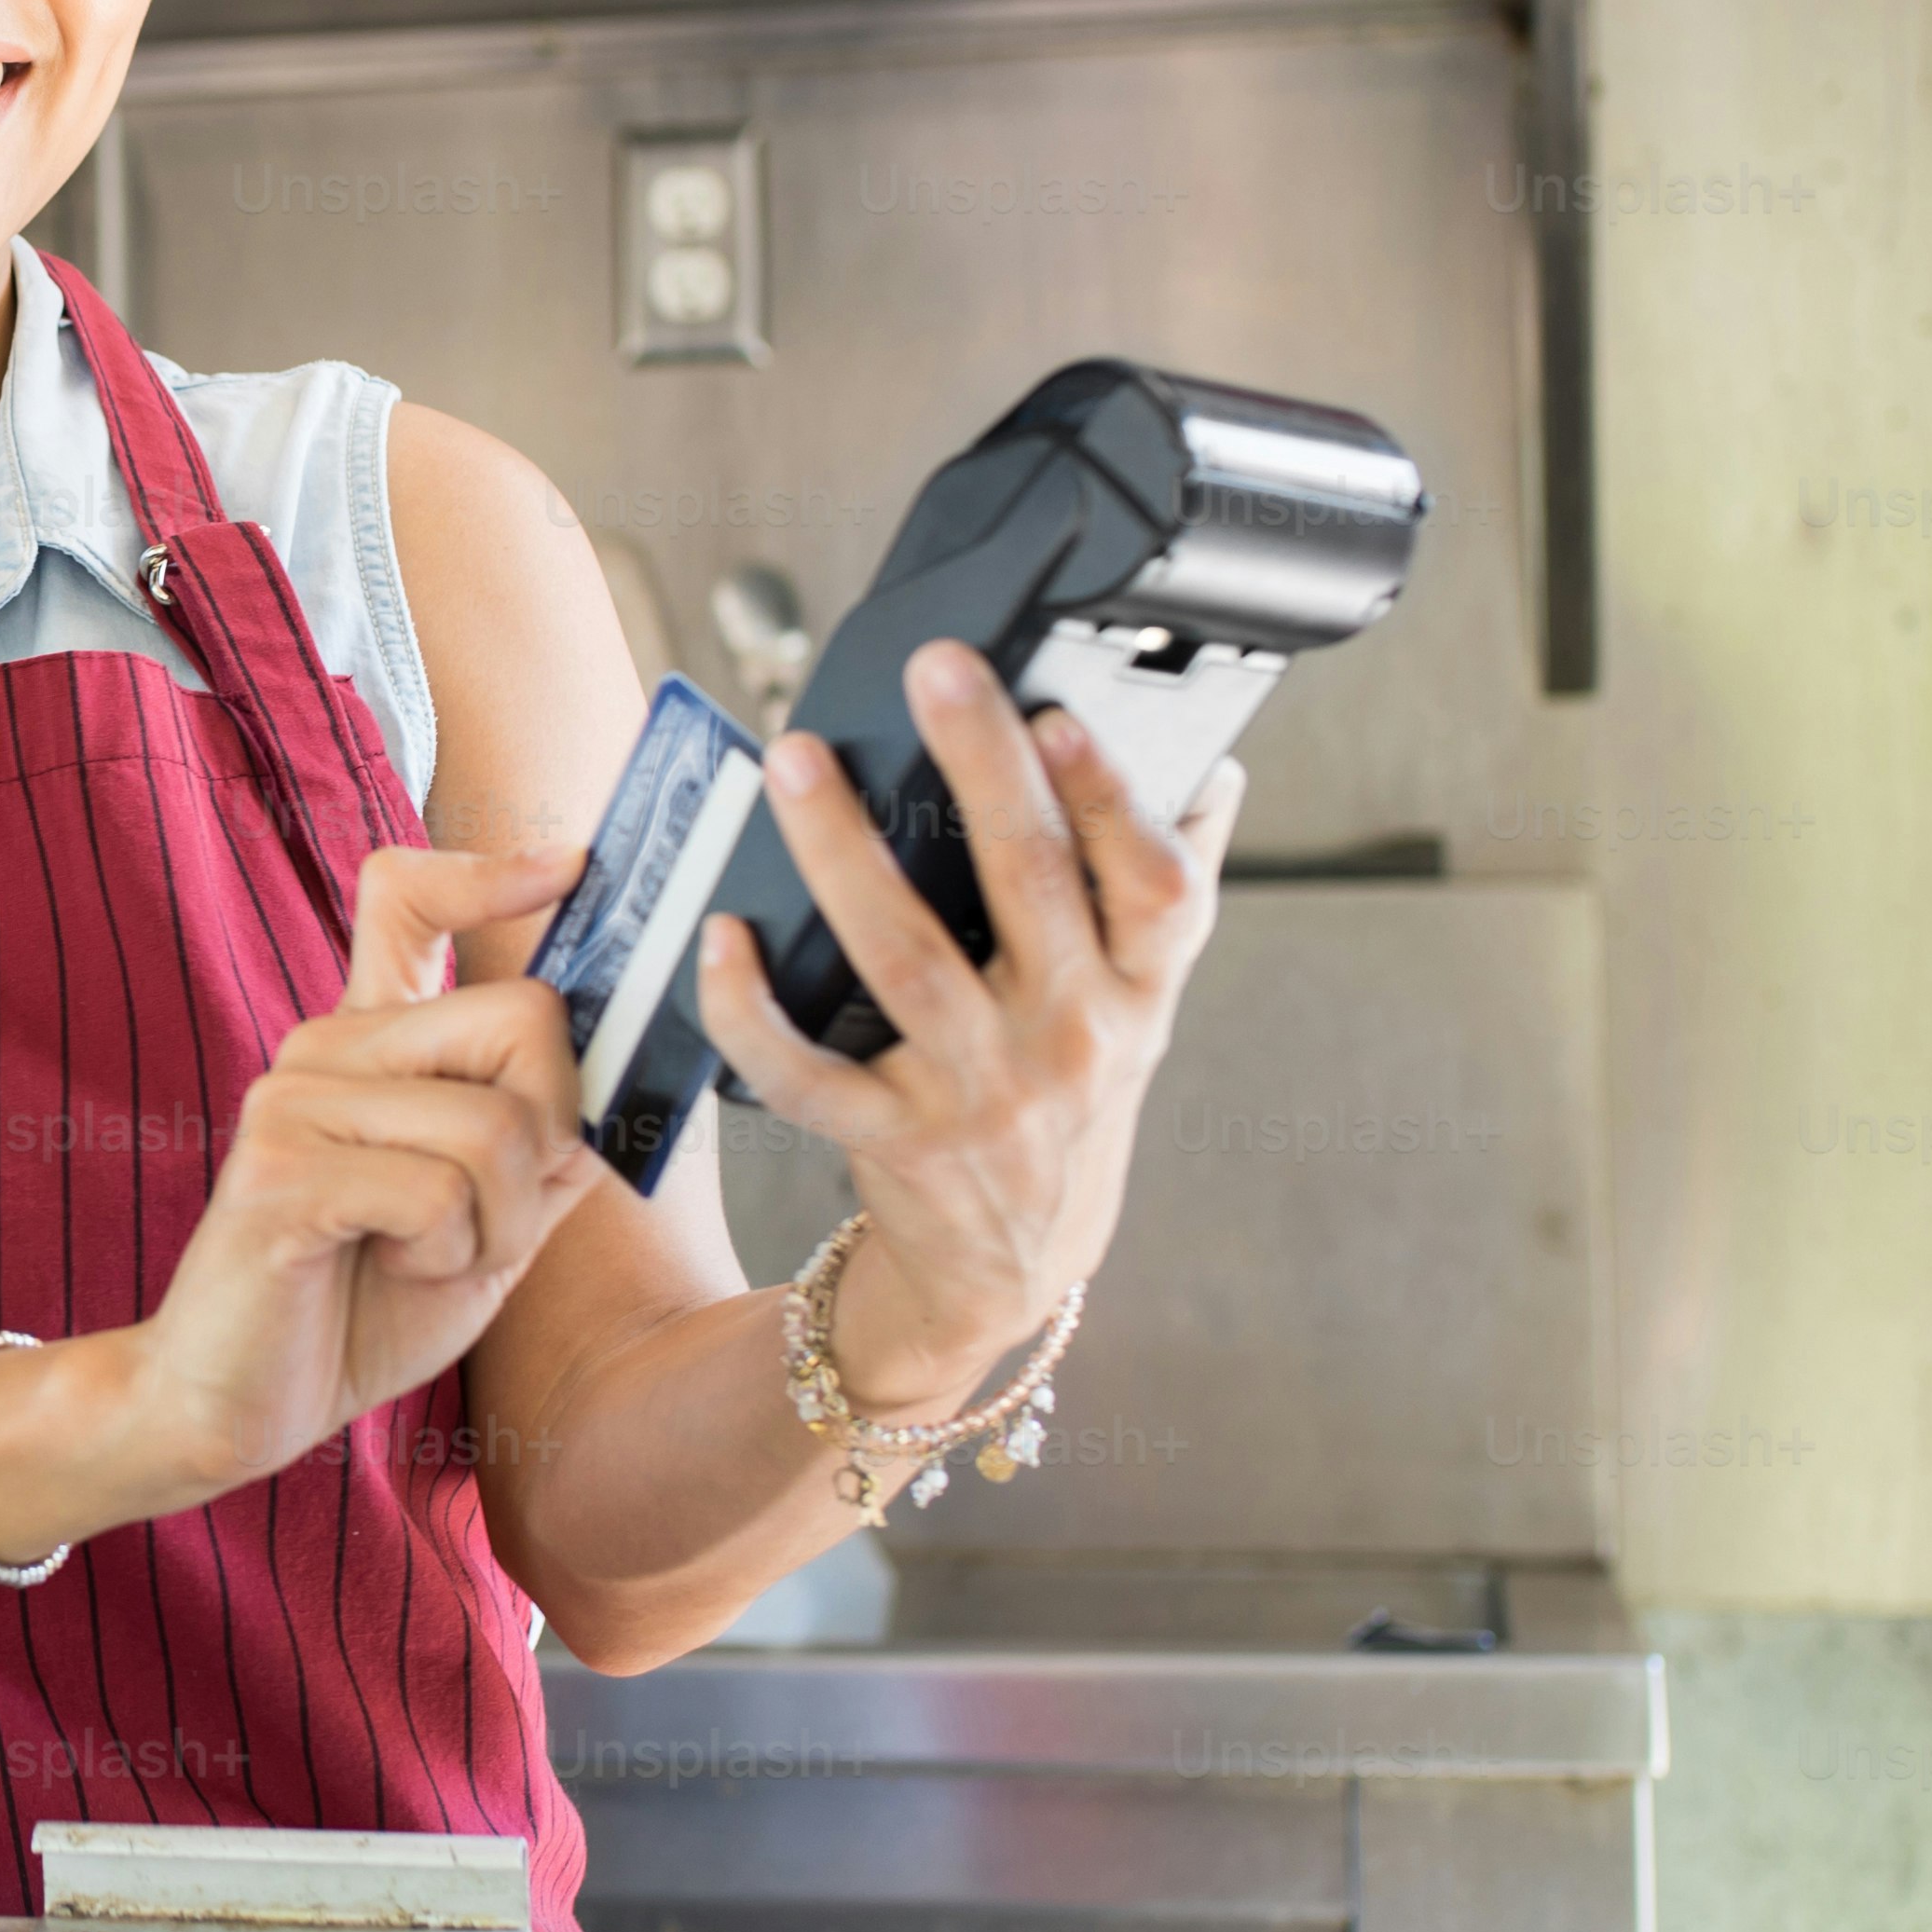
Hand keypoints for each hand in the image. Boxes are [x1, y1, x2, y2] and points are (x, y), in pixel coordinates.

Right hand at [115, 838, 602, 1501]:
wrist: (232, 1405)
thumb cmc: (358, 1309)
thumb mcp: (486, 1221)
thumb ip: (545, 1146)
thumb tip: (633, 1079)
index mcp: (368, 1043)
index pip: (406, 896)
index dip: (489, 870)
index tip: (569, 870)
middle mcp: (326, 1046)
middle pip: (525, 1020)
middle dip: (553, 1137)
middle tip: (497, 1215)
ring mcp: (296, 1099)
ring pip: (494, 1125)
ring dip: (501, 1224)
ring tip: (434, 1257)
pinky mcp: (284, 1169)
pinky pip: (439, 1192)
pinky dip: (451, 1253)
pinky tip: (393, 1269)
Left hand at [687, 643, 1239, 1424]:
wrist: (1012, 1264)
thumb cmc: (1069, 1094)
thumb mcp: (1139, 1005)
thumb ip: (1167, 889)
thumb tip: (1209, 762)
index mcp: (1138, 991)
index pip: (1154, 886)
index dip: (1113, 800)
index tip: (1064, 713)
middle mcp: (1071, 1038)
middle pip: (1030, 886)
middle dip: (982, 767)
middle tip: (935, 667)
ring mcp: (979, 1092)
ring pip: (907, 958)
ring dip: (845, 853)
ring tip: (799, 761)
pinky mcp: (894, 1141)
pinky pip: (807, 1073)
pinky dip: (755, 1008)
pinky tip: (722, 936)